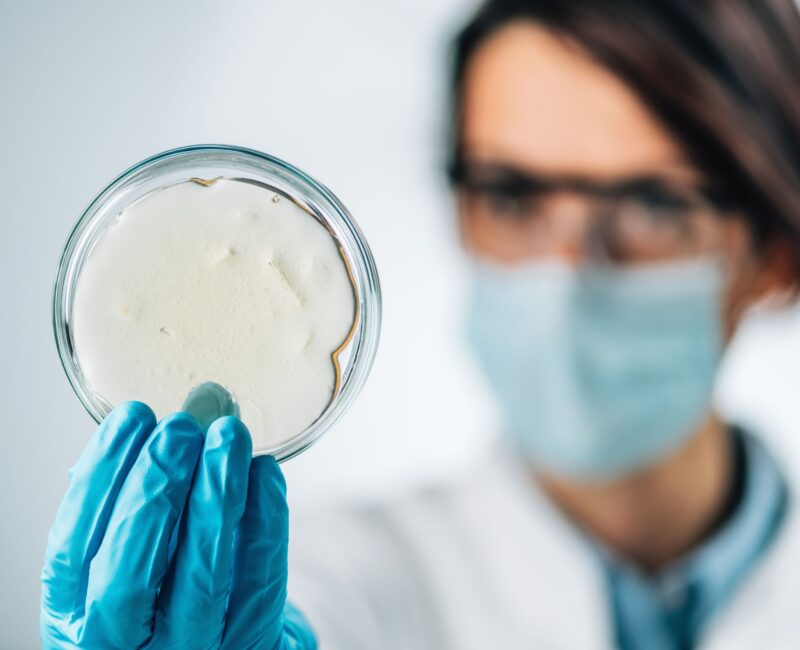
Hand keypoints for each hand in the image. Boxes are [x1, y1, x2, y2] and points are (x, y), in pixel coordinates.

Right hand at [41, 401, 315, 648]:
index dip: (102, 475)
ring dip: (217, 496)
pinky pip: (258, 579)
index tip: (133, 416)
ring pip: (202, 577)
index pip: (71, 548)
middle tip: (182, 427)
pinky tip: (264, 471)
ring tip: (229, 435)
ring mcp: (188, 648)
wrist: (208, 643)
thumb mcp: (127, 546)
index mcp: (74, 615)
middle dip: (157, 488)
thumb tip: (204, 403)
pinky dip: (264, 518)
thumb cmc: (162, 585)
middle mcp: (121, 643)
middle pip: (130, 574)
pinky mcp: (247, 641)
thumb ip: (146, 484)